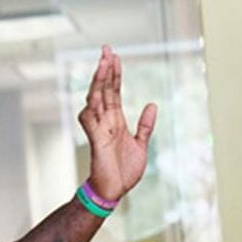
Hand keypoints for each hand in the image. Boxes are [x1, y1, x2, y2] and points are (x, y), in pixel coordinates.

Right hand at [78, 45, 156, 202]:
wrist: (114, 191)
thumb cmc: (124, 172)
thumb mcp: (141, 145)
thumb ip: (145, 125)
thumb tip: (152, 105)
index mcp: (116, 121)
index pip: (113, 92)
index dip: (114, 74)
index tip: (115, 56)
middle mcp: (105, 121)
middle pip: (103, 89)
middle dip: (105, 69)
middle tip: (107, 49)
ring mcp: (99, 129)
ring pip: (95, 98)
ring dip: (98, 81)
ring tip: (103, 63)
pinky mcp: (95, 140)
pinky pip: (89, 119)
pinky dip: (91, 107)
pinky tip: (95, 94)